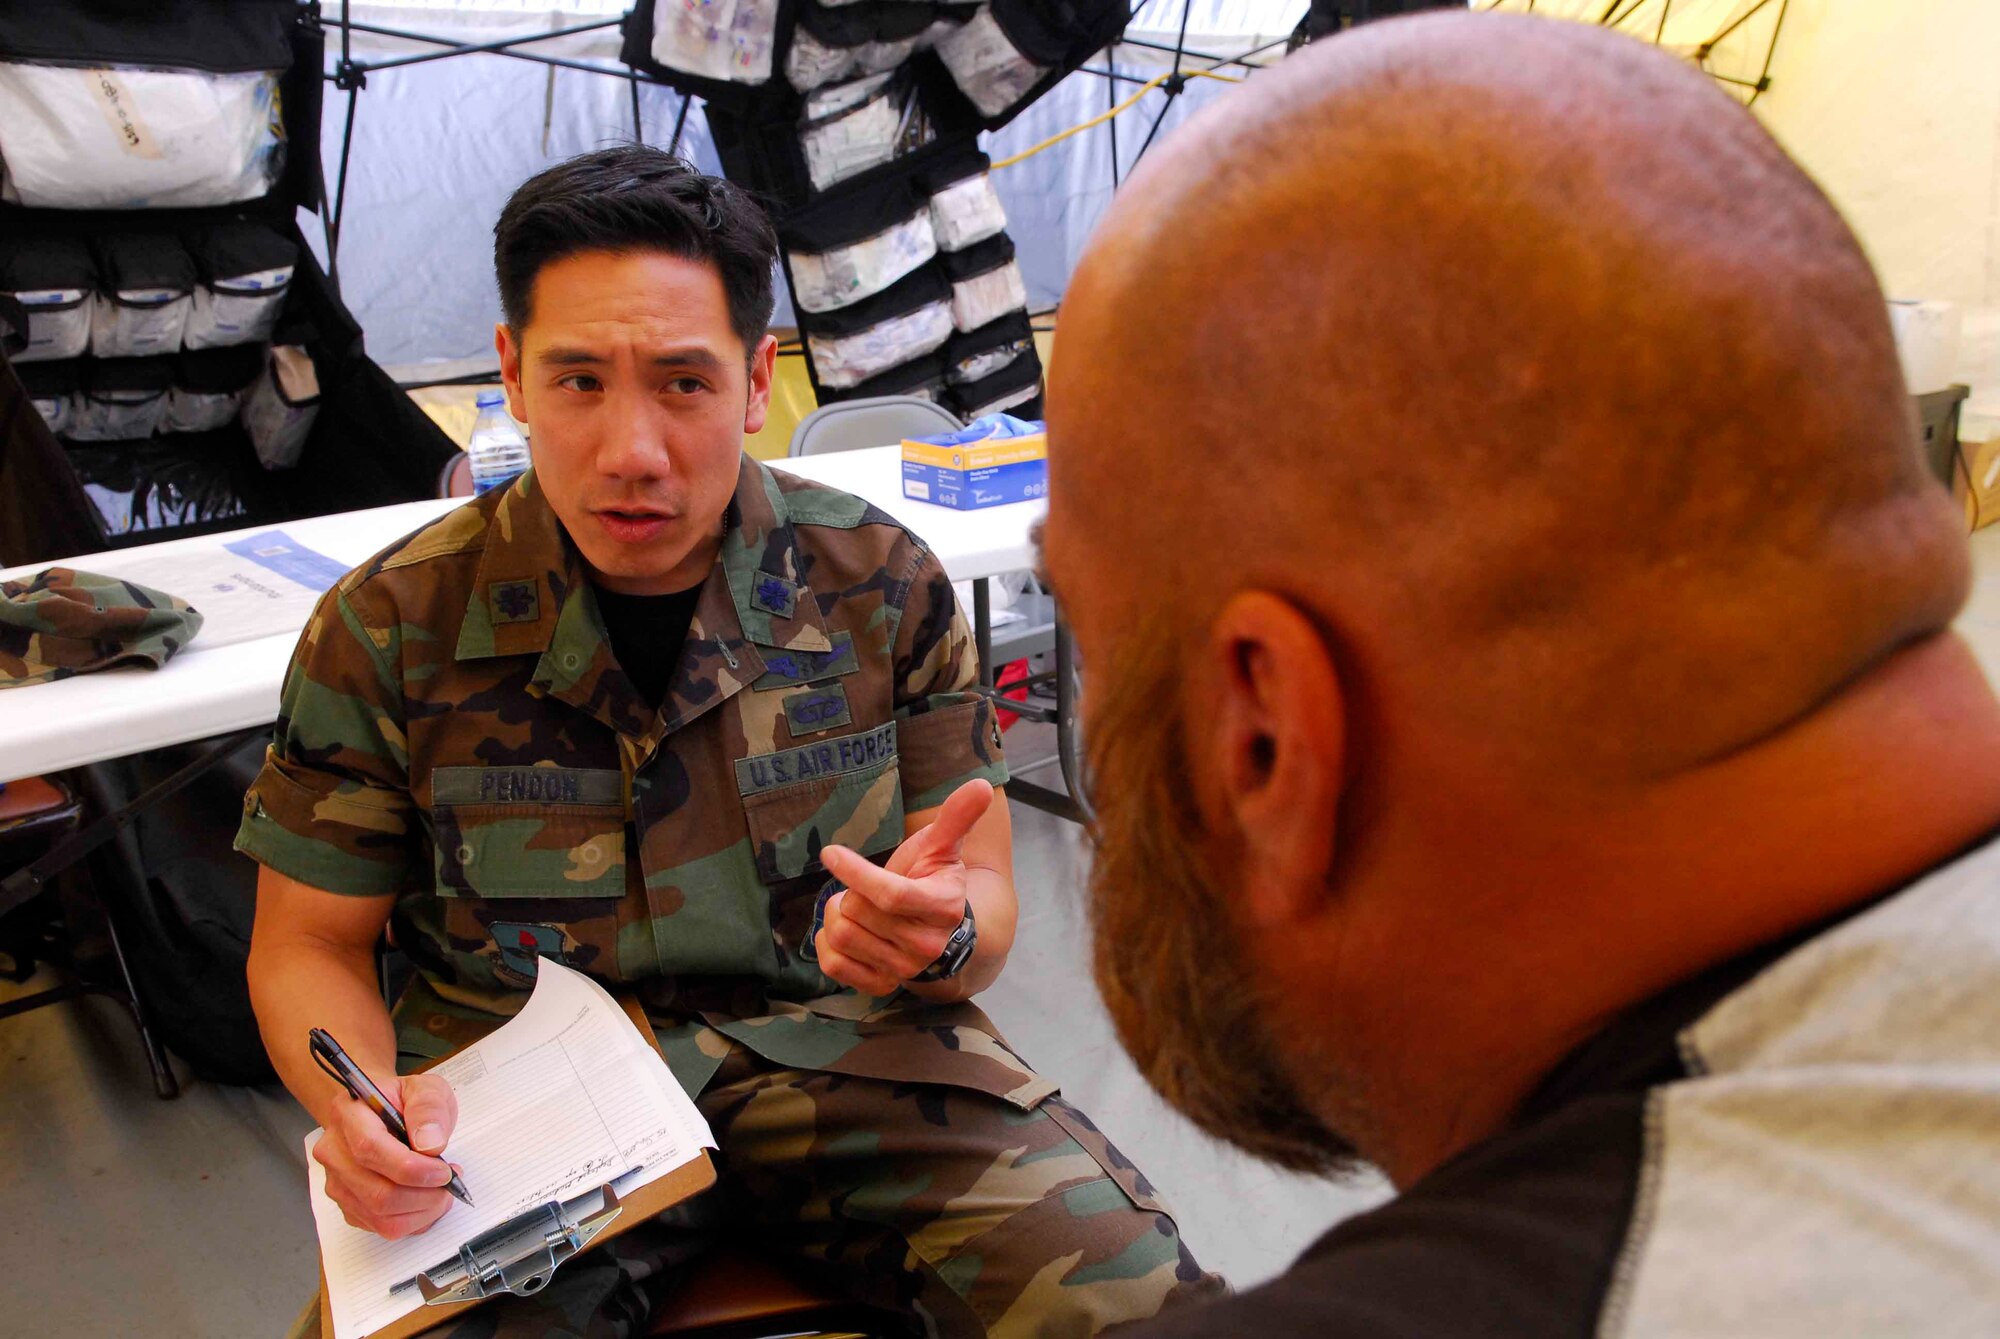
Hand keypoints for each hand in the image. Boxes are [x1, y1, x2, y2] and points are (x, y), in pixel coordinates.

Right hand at [312, 1070, 460, 1239]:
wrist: (379, 1113)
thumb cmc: (401, 1100)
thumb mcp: (425, 1088)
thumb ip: (429, 1108)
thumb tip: (430, 1144)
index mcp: (348, 1114)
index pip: (370, 1149)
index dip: (412, 1168)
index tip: (443, 1171)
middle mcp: (334, 1151)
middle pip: (376, 1192)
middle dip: (424, 1195)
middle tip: (450, 1182)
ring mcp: (337, 1182)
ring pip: (380, 1216)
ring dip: (422, 1211)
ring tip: (442, 1190)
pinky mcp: (348, 1204)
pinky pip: (380, 1226)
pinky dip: (413, 1220)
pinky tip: (427, 1201)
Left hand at [814, 779, 991, 995]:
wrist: (940, 935)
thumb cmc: (934, 881)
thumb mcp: (943, 848)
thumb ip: (957, 817)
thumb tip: (982, 785)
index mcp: (941, 906)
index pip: (890, 894)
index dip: (856, 872)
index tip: (831, 853)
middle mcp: (925, 945)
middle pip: (858, 911)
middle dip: (850, 891)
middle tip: (863, 886)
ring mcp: (902, 969)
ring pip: (841, 935)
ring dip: (838, 915)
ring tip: (859, 907)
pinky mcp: (880, 984)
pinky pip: (833, 965)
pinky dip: (828, 945)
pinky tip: (847, 930)